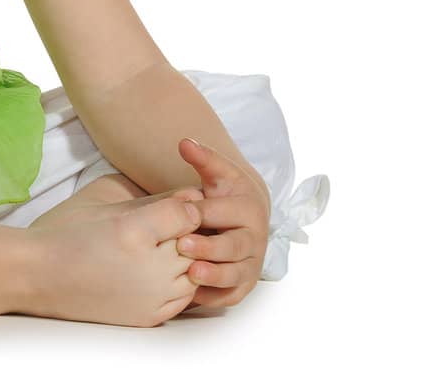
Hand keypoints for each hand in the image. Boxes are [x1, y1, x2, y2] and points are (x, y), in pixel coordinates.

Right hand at [22, 196, 203, 326]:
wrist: (37, 276)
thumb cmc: (64, 234)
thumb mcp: (105, 208)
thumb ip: (153, 203)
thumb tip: (193, 197)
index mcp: (133, 233)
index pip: (187, 214)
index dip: (181, 205)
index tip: (168, 207)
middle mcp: (148, 269)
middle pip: (196, 243)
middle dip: (186, 232)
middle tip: (165, 226)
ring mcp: (151, 298)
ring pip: (196, 272)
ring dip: (185, 259)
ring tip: (158, 250)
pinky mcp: (149, 317)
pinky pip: (185, 298)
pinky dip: (178, 283)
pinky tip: (155, 272)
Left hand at [174, 137, 270, 310]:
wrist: (241, 217)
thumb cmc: (225, 193)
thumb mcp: (217, 173)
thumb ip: (203, 158)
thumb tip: (185, 142)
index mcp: (249, 209)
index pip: (226, 213)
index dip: (204, 213)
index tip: (184, 212)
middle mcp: (255, 238)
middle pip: (233, 246)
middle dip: (210, 247)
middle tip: (183, 245)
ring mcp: (250, 263)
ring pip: (235, 274)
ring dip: (215, 275)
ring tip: (192, 273)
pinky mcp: (243, 284)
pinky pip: (231, 295)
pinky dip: (215, 296)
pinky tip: (192, 294)